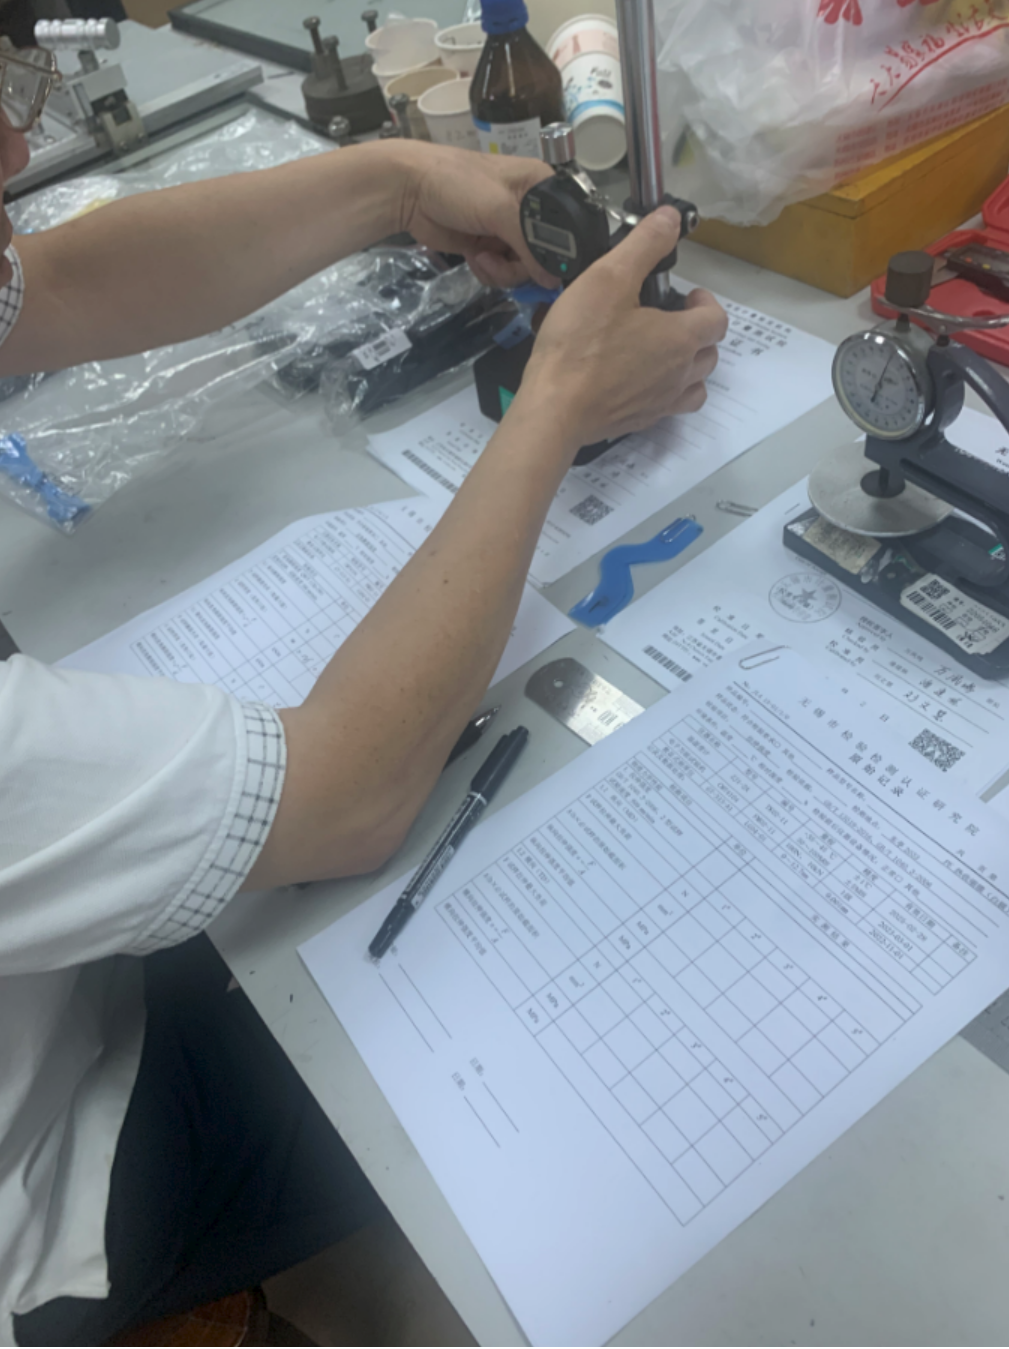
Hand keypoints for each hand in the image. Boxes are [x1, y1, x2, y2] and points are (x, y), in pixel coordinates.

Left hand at [395, 142, 557, 289]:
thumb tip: (553, 281)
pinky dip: (489, 272)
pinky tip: (474, 258)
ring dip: (502, 271)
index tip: (544, 269)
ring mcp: (508, 230)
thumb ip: (530, 244)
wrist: (410, 189)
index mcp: (541, 188)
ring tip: (481, 258)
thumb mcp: (499, 209)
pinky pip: (503, 272)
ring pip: (523, 269)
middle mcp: (530, 210)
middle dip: (521, 265)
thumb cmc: (457, 185)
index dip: (558, 253)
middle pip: (545, 255)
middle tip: (500, 260)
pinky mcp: (490, 247)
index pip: (567, 228)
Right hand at [517, 207, 727, 446]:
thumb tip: (671, 219)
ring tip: (662, 352)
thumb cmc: (579, 344)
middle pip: (710, 352)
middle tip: (669, 318)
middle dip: (698, 332)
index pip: (717, 319)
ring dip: (689, 366)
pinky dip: (667, 392)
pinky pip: (670, 407)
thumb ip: (644, 246)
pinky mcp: (641, 421)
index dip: (706, 302)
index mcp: (680, 338)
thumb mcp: (608, 279)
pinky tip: (642, 381)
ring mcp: (662, 402)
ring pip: (696, 385)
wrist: (555, 407)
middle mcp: (679, 374)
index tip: (685, 294)